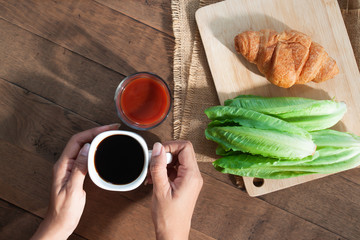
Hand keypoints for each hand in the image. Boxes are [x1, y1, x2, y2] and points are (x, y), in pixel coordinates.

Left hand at [31, 123, 119, 239]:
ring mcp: (70, 168)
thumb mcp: (72, 189)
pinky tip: (102, 151)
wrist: (60, 223)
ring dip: (96, 139)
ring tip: (109, 135)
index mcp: (62, 165)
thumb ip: (79, 168)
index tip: (106, 128)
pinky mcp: (76, 173)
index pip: (77, 141)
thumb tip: (86, 148)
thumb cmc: (63, 210)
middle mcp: (65, 164)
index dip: (92, 132)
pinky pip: (86, 156)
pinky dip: (96, 150)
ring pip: (83, 147)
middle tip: (112, 129)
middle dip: (96, 132)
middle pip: (80, 141)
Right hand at [148, 141, 202, 239]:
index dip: (170, 146)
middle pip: (182, 152)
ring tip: (152, 173)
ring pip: (178, 160)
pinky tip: (154, 178)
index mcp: (191, 176)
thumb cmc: (169, 217)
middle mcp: (194, 176)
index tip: (158, 152)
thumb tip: (157, 148)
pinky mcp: (185, 184)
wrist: (173, 233)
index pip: (185, 147)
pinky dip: (164, 170)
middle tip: (153, 163)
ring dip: (163, 163)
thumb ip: (158, 167)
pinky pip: (175, 169)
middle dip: (165, 154)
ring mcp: (190, 180)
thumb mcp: (160, 189)